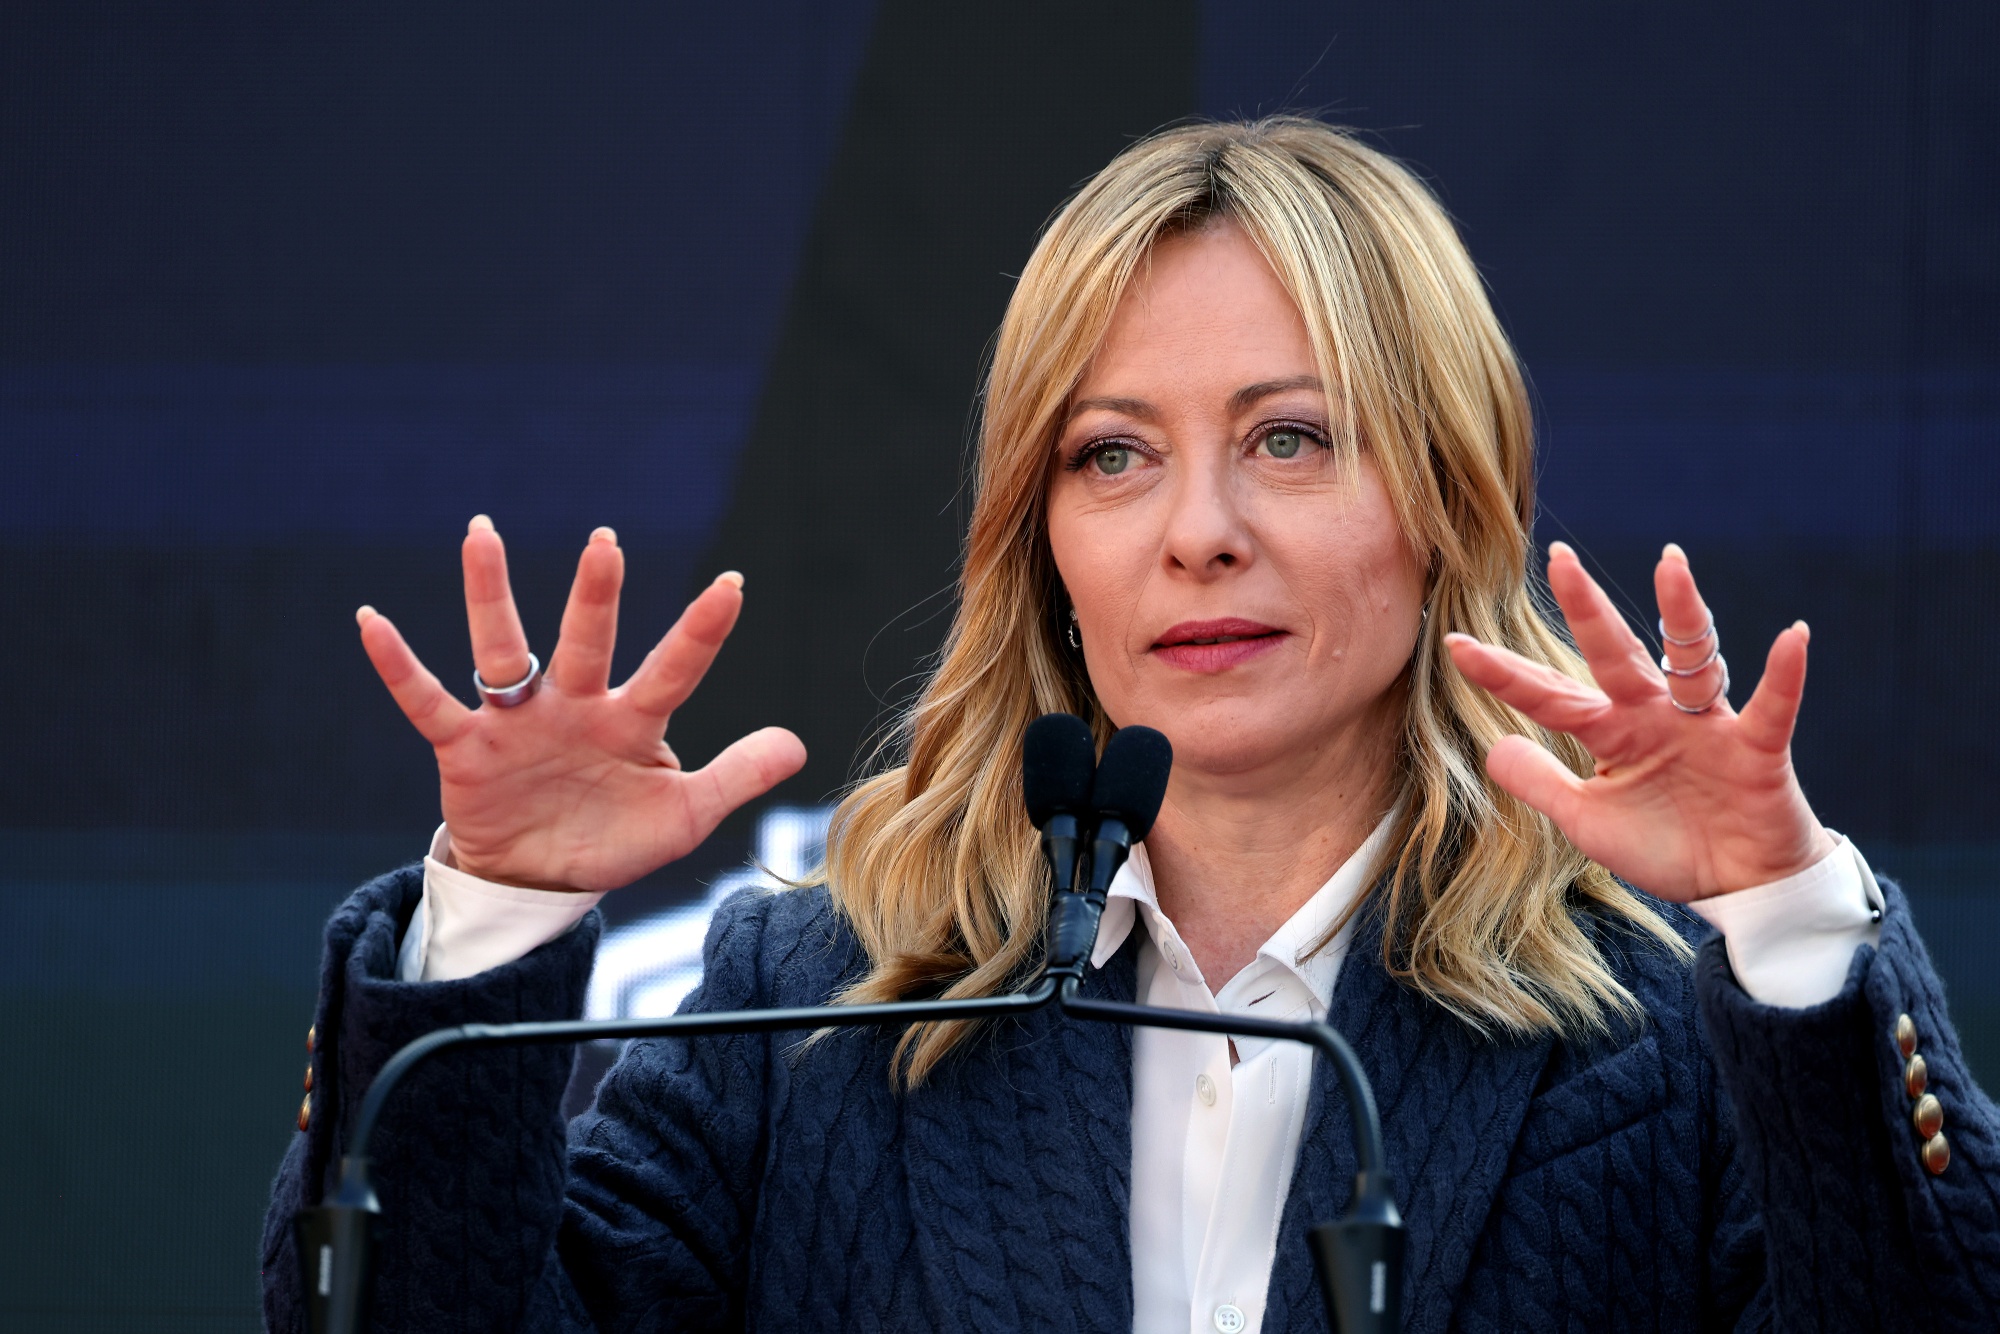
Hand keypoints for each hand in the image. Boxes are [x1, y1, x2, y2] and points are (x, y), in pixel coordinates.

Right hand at [354, 516, 806, 891]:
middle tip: (606, 541)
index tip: (733, 583)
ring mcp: (519, 722)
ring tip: (480, 533)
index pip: (674, 668)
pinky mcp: (467, 748)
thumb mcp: (683, 817)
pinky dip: (398, 665)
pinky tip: (371, 622)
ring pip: (503, 649)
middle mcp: (575, 706)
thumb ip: (736, 777)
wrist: (541, 881)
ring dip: (490, 594)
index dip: (702, 632)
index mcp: (632, 722)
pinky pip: (428, 700)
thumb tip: (798, 743)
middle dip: (596, 595)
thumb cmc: (615, 837)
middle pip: (588, 642)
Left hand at [1445, 541, 1834, 900]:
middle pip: (1615, 653)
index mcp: (1610, 732)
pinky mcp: (1756, 749)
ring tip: (1670, 562)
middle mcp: (1654, 716)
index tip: (1454, 644)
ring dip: (1683, 612)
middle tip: (1559, 558)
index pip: (1549, 696)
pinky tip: (1794, 636)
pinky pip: (1772, 707)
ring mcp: (1706, 727)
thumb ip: (1541, 784)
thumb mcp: (1587, 821)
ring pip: (1689, 660)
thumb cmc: (1665, 846)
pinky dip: (1785, 675)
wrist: (1736, 887)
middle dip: (1587, 608)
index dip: (1504, 674)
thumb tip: (1491, 747)